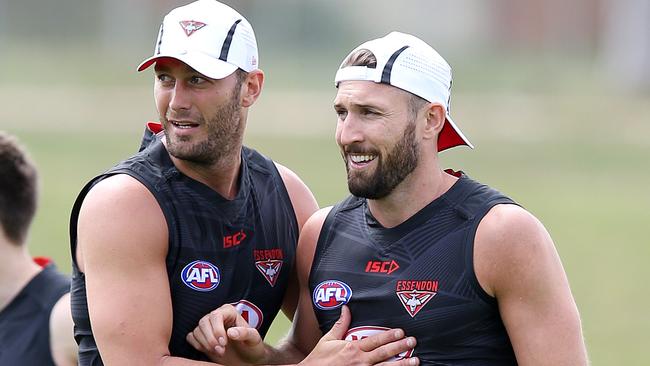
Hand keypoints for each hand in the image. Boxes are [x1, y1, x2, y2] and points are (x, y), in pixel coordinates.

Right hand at [186, 304, 265, 364]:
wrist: (247, 358)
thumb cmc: (251, 346)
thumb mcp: (254, 339)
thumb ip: (245, 333)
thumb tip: (231, 332)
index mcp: (229, 312)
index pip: (216, 315)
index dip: (217, 329)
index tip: (223, 343)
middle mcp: (217, 316)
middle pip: (203, 322)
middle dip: (210, 339)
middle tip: (221, 350)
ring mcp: (208, 327)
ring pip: (197, 330)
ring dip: (205, 344)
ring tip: (218, 352)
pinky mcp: (202, 337)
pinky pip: (191, 337)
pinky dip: (197, 345)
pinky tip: (209, 350)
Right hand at [300, 306, 418, 365]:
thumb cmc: (319, 359)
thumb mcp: (328, 340)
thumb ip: (340, 324)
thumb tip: (346, 307)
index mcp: (353, 349)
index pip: (375, 340)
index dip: (390, 336)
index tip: (401, 332)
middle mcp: (360, 362)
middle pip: (385, 354)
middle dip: (401, 348)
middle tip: (413, 342)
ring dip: (402, 364)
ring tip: (415, 361)